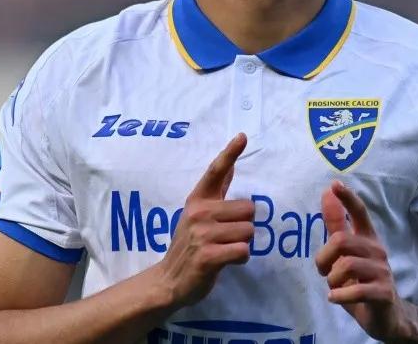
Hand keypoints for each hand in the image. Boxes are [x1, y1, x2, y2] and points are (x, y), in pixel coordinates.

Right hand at [154, 133, 254, 307]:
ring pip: (249, 231)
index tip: (242, 136)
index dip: (229, 153)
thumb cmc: (189, 245)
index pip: (215, 171)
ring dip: (242, 244)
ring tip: (224, 250)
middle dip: (244, 225)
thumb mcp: (198, 214)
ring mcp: (202, 234)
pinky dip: (241, 258)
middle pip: (248, 209)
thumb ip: (217, 191)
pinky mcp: (208, 256)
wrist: (169, 280)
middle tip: (227, 237)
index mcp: (197, 200)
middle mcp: (198, 213)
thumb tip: (231, 164)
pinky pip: (243, 250)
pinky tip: (226, 261)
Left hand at [314, 180, 403, 340]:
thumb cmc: (361, 282)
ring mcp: (383, 272)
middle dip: (323, 258)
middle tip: (323, 271)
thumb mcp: (345, 253)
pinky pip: (356, 290)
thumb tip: (327, 192)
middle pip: (342, 241)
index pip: (360, 213)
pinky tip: (335, 299)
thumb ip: (337, 225)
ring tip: (335, 288)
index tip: (335, 185)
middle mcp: (377, 251)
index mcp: (367, 239)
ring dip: (332, 279)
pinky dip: (340, 295)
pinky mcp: (384, 293)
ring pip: (347, 265)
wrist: (385, 317)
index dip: (348, 198)